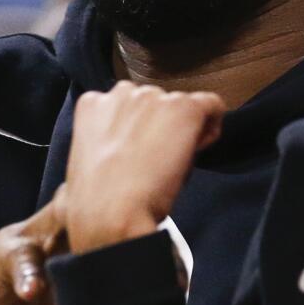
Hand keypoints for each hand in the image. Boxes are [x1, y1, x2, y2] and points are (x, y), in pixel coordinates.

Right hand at [62, 81, 224, 252]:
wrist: (112, 211)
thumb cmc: (99, 199)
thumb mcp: (91, 159)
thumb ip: (111, 140)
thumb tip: (138, 146)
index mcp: (94, 104)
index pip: (129, 104)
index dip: (142, 128)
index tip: (145, 150)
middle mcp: (123, 93)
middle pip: (156, 102)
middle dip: (162, 127)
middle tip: (160, 160)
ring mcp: (153, 97)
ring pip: (180, 105)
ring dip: (183, 129)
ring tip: (175, 162)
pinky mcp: (181, 107)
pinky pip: (211, 104)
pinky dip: (212, 123)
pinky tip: (201, 147)